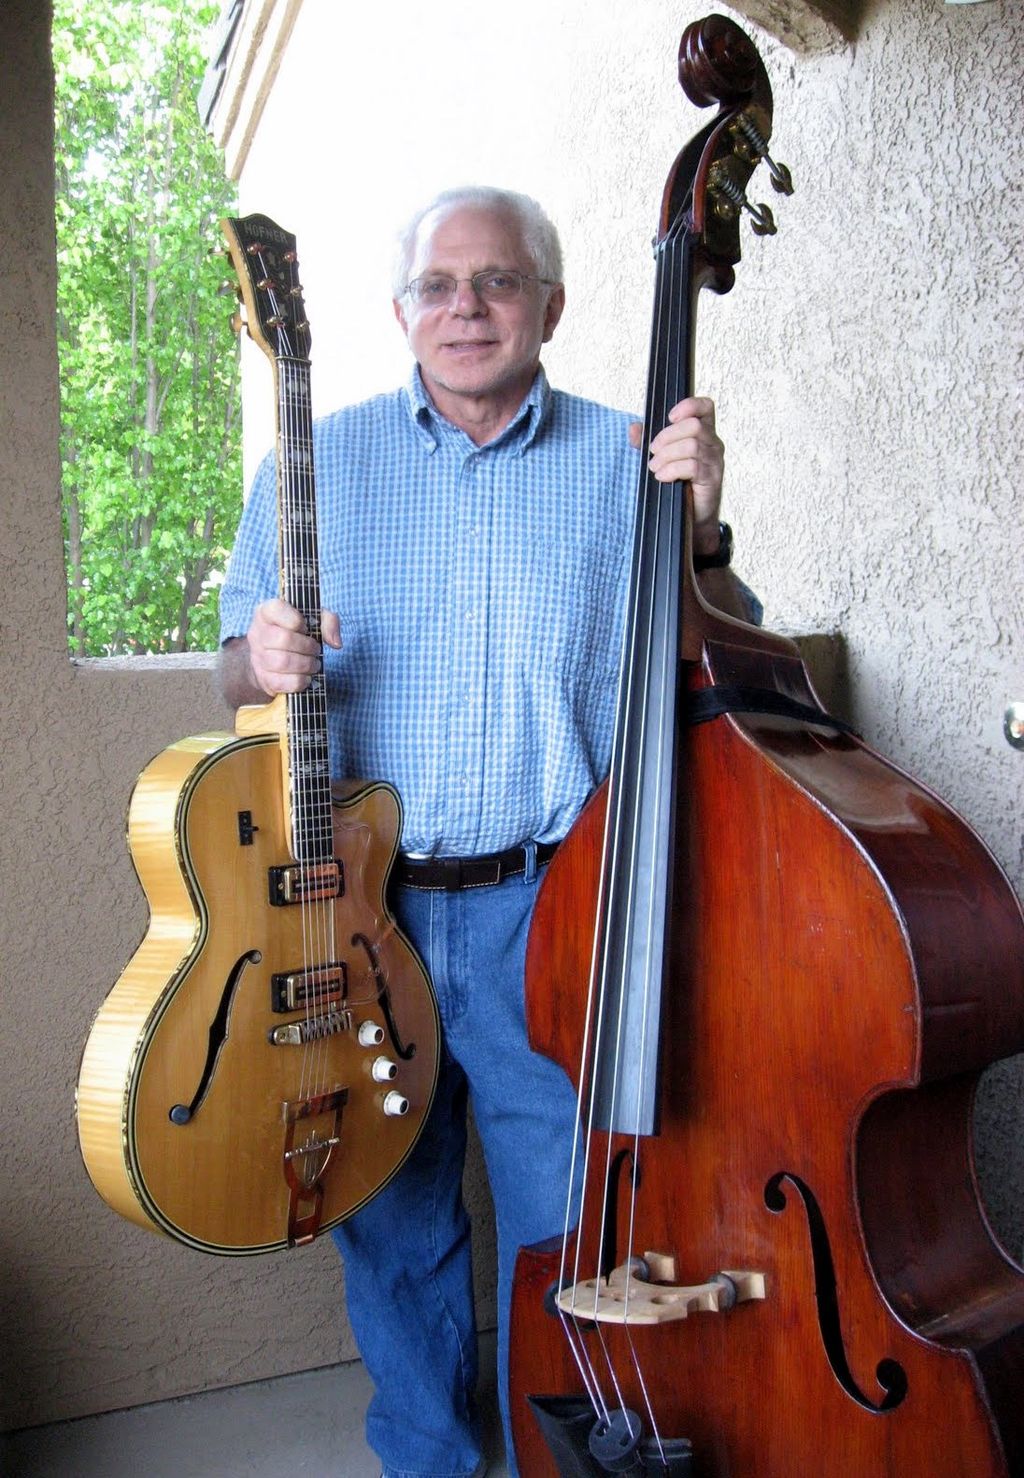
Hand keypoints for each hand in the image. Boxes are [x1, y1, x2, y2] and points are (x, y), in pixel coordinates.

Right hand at [245, 599, 341, 695]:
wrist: (275, 662)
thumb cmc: (296, 635)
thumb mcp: (314, 620)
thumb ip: (329, 621)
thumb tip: (336, 643)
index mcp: (266, 612)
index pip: (276, 608)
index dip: (296, 620)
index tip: (305, 627)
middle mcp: (258, 633)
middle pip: (283, 639)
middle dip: (307, 647)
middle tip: (315, 650)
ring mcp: (258, 657)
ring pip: (282, 662)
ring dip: (306, 664)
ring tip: (313, 664)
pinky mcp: (263, 679)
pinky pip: (282, 682)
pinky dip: (300, 681)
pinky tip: (306, 677)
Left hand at [629, 396, 723, 554]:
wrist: (692, 517)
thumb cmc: (678, 483)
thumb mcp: (661, 458)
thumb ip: (647, 441)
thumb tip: (634, 428)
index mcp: (703, 433)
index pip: (705, 407)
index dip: (689, 406)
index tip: (670, 417)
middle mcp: (713, 443)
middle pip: (694, 425)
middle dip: (667, 437)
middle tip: (653, 452)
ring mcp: (715, 461)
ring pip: (692, 445)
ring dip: (667, 456)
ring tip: (655, 468)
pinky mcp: (712, 478)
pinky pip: (693, 466)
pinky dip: (672, 469)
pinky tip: (663, 477)